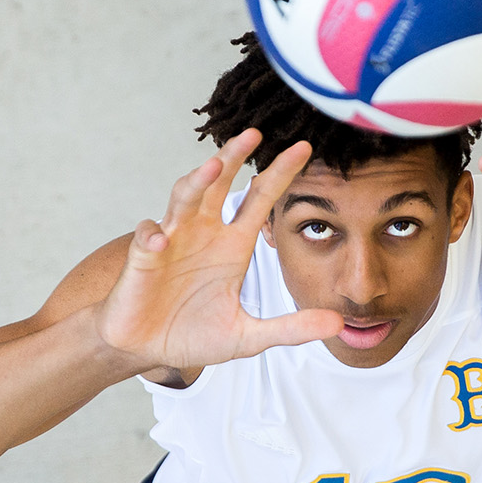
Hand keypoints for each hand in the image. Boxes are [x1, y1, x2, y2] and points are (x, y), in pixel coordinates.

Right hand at [97, 129, 343, 371]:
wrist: (148, 348)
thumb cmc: (194, 334)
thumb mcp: (248, 336)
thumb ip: (290, 328)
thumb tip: (338, 323)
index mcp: (232, 245)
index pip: (260, 199)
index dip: (280, 174)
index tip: (304, 148)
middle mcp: (204, 233)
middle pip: (220, 183)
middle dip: (234, 157)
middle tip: (253, 134)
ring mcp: (172, 240)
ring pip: (184, 197)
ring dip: (197, 181)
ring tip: (213, 166)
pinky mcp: (143, 258)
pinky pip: (147, 237)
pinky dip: (152, 236)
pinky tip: (159, 242)